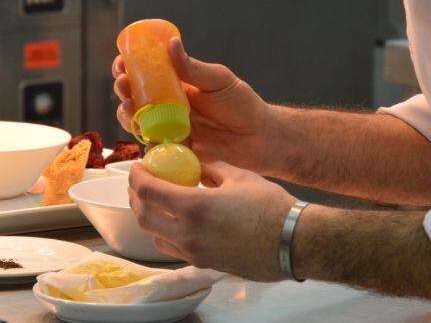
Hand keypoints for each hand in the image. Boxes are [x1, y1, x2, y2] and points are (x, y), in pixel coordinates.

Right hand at [113, 38, 274, 171]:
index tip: (122, 63)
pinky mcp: (176, 150)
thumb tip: (171, 44)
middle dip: (123, 90)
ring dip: (127, 114)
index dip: (129, 67)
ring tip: (129, 107)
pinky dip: (146, 142)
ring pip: (139, 122)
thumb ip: (193, 67)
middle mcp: (169, 106)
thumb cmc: (243, 105)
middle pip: (136, 97)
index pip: (146, 73)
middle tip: (122, 84)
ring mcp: (171, 129)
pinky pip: (155, 147)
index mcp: (177, 85)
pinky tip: (145, 135)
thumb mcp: (219, 80)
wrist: (261, 138)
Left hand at [127, 161, 295, 281]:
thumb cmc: (271, 206)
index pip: (149, 192)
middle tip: (141, 184)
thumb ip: (211, 169)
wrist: (294, 242)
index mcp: (194, 208)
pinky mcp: (206, 264)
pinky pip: (175, 249)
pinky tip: (178, 221)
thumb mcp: (238, 176)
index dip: (137, 177)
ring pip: (156, 238)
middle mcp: (189, 234)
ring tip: (157, 203)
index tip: (137, 168)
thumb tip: (197, 166)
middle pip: (144, 217)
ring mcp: (196, 253)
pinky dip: (168, 233)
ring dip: (149, 218)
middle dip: (136, 198)